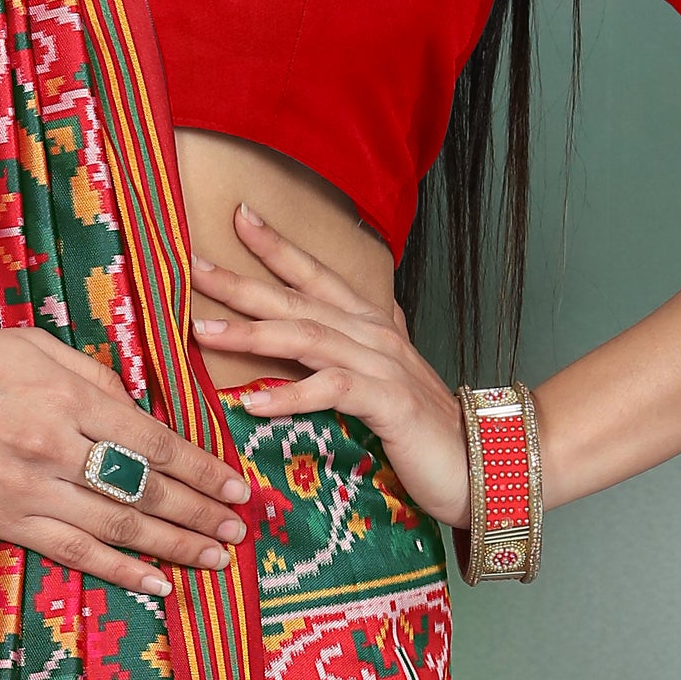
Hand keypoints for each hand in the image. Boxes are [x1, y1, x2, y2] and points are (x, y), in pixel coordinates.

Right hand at [0, 321, 248, 600]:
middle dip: (201, 511)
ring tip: (215, 558)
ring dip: (175, 546)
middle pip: (147, 488)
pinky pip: (75, 552)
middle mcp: (57, 445)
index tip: (237, 485)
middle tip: (239, 529)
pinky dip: (121, 571)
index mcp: (69, 396)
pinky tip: (157, 584)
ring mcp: (31, 489)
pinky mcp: (4, 521)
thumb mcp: (31, 344)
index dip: (202, 467)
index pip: (154, 440)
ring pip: (120, 525)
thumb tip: (139, 407)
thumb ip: (91, 374)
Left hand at [186, 201, 472, 524]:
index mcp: (371, 326)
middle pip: (299, 299)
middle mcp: (375, 336)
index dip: (279, 246)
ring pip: (308, 337)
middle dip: (243, 281)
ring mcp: (384, 367)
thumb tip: (327, 338)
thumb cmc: (427, 430)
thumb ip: (358, 355)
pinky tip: (254, 401)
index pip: (318, 276)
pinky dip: (292, 394)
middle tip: (193, 266)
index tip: (238, 217)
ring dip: (253, 332)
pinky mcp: (390, 404)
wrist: (486, 462)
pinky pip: (333, 390)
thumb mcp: (386, 383)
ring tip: (204, 329)